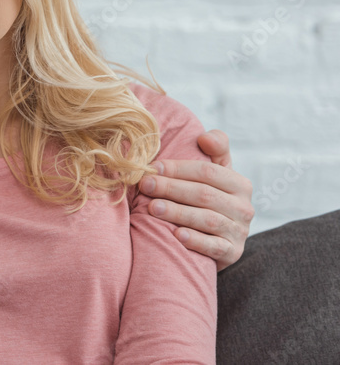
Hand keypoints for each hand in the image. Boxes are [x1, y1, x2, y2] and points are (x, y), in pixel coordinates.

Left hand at [137, 129, 253, 270]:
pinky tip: (176, 235)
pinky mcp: (233, 252)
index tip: (153, 167)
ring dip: (178, 212)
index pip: (208, 172)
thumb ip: (216, 149)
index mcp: (240, 184)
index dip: (178, 168)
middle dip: (171, 188)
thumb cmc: (209, 198)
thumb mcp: (216, 173)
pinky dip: (195, 240)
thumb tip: (204, 137)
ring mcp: (240, 231)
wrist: (218, 239)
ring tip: (152, 207)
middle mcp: (244, 207)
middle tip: (145, 185)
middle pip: (204, 194)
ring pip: (207, 219)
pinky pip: (214, 246)